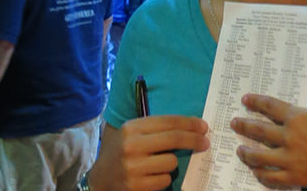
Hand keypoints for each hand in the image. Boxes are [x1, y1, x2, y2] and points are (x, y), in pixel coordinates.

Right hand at [91, 116, 208, 190]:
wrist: (101, 179)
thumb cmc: (123, 152)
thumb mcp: (133, 134)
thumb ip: (156, 129)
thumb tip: (192, 128)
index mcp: (132, 128)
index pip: (168, 122)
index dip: (189, 123)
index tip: (203, 127)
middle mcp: (131, 145)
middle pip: (174, 138)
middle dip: (194, 140)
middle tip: (206, 142)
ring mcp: (133, 166)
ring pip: (171, 162)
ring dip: (171, 164)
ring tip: (159, 164)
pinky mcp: (136, 185)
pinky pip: (165, 180)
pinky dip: (163, 179)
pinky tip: (152, 177)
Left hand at [230, 93, 306, 189]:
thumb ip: (306, 120)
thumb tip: (296, 123)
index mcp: (298, 117)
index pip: (270, 106)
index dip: (255, 102)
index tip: (245, 100)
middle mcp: (289, 135)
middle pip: (258, 129)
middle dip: (244, 126)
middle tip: (234, 123)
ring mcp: (289, 157)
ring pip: (259, 155)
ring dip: (246, 152)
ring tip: (240, 150)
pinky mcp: (294, 176)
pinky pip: (270, 177)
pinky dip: (261, 175)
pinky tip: (256, 173)